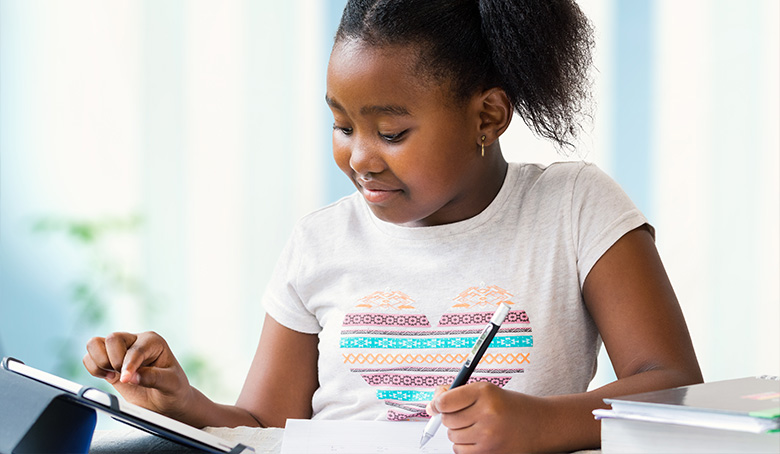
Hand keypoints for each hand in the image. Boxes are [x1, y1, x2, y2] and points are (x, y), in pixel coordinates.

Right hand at [83, 331, 193, 419]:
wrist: (167, 400)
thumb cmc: (173, 388)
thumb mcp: (171, 384)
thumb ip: (152, 378)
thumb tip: (130, 377)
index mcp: (153, 341)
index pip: (135, 349)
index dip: (129, 365)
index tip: (126, 380)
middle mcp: (135, 341)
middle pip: (112, 339)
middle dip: (115, 361)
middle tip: (125, 378)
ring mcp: (120, 350)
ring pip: (95, 344)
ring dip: (100, 362)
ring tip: (113, 374)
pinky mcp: (108, 362)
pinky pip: (88, 357)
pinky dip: (92, 368)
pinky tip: (108, 376)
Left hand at [426, 382, 546, 453]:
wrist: (538, 425)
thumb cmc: (509, 406)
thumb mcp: (486, 391)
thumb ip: (456, 395)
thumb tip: (430, 408)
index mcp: (485, 392)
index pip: (445, 401)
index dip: (438, 403)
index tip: (438, 405)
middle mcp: (487, 413)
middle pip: (447, 419)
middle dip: (451, 417)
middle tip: (466, 414)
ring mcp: (488, 436)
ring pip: (452, 436)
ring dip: (458, 432)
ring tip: (476, 425)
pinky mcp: (489, 453)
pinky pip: (459, 451)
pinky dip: (464, 446)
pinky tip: (478, 438)